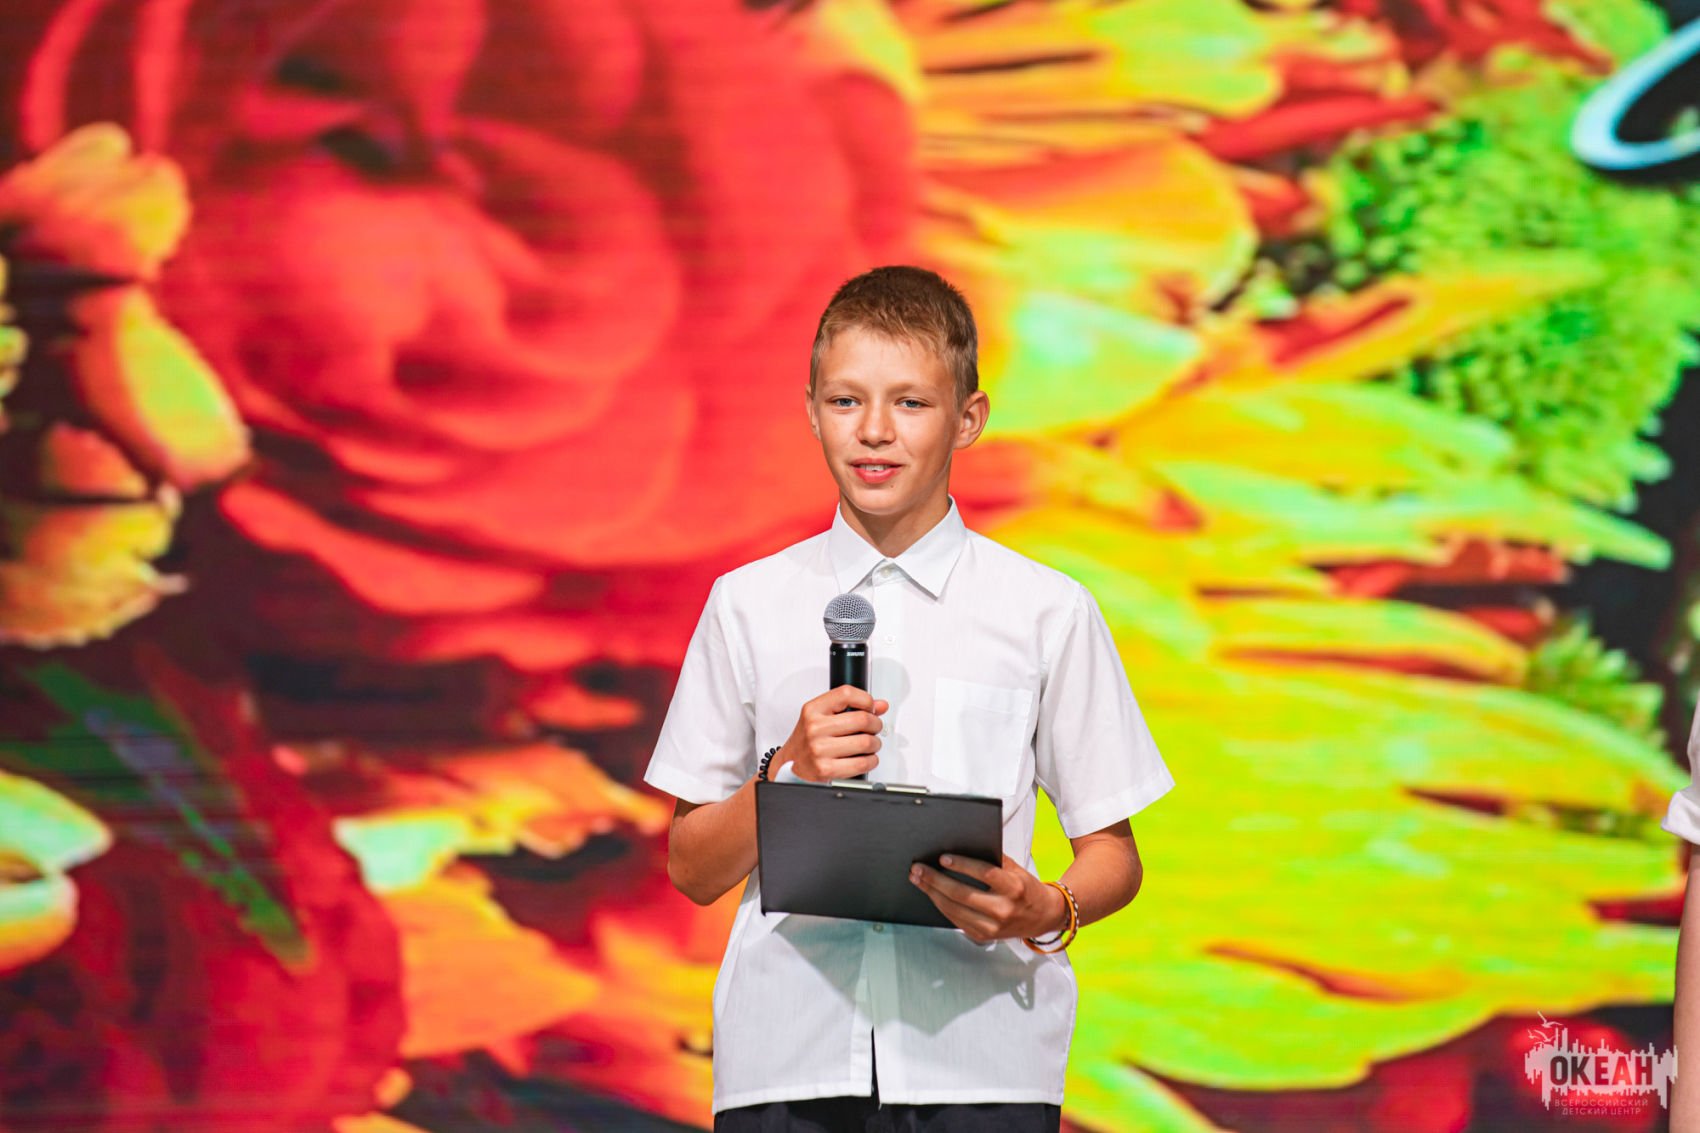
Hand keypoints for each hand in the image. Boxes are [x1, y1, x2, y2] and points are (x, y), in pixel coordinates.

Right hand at [775, 685, 888, 782]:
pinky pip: (862, 763)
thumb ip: (850, 707)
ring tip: (869, 744)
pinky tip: (866, 758)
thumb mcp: (821, 717)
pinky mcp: (826, 769)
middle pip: (862, 719)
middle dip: (875, 724)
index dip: (866, 700)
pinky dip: (871, 761)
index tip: (870, 707)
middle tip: (874, 728)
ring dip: (875, 744)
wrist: (788, 766)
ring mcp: (819, 749)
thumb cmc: (807, 741)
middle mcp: (814, 728)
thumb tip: (880, 705)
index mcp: (813, 710)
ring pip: (866, 742)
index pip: (846, 694)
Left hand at [909, 854, 1067, 943]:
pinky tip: (931, 894)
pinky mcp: (984, 936)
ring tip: (918, 880)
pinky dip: (941, 906)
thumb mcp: (1016, 870)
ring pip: (954, 910)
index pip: (984, 874)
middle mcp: (1004, 909)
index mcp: (1014, 888)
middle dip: (936, 880)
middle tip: (918, 869)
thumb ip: (994, 860)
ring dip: (932, 893)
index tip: (942, 858)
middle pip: (962, 894)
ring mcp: (993, 926)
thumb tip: (962, 847)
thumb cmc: (1027, 888)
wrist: (1043, 917)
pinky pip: (956, 920)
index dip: (962, 865)